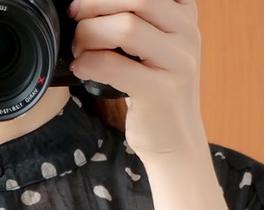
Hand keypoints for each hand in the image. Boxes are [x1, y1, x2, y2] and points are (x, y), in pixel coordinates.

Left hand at [67, 0, 205, 158]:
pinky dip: (88, 63)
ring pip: (125, 26)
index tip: (87, 1)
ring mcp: (178, 62)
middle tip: (75, 15)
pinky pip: (113, 64)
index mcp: (185, 14)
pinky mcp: (160, 91)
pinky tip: (80, 68)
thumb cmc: (157, 92)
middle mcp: (187, 32)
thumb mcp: (157, 47)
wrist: (176, 141)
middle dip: (96, 2)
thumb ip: (138, 20)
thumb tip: (89, 5)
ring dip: (89, 33)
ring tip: (79, 48)